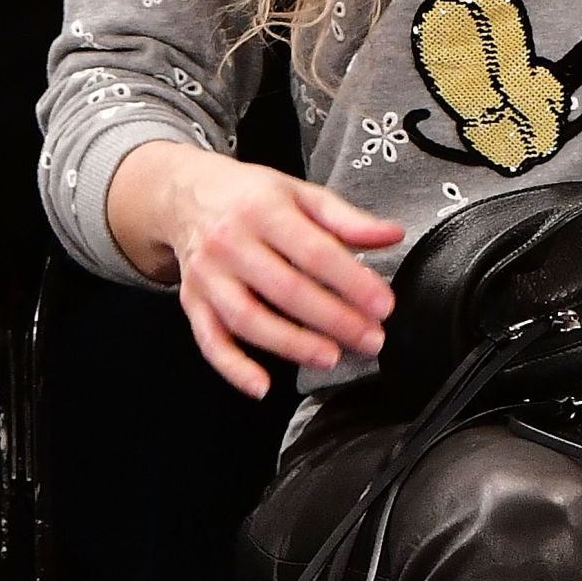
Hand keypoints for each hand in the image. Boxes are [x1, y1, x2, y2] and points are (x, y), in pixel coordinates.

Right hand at [106, 139, 402, 398]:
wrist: (188, 194)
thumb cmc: (254, 197)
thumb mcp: (302, 194)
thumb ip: (349, 219)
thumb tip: (393, 235)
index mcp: (265, 210)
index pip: (315, 251)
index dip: (352, 281)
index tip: (384, 305)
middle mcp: (232, 242)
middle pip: (286, 289)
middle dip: (333, 319)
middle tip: (370, 339)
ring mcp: (208, 275)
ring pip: (248, 318)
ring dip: (292, 344)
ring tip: (331, 357)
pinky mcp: (192, 302)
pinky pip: (209, 341)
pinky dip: (233, 368)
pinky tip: (262, 386)